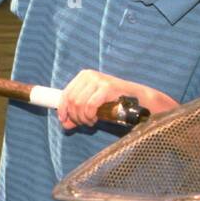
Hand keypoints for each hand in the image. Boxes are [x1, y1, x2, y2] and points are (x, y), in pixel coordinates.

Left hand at [57, 69, 178, 128]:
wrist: (137, 99)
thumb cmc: (114, 102)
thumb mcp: (92, 107)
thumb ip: (78, 114)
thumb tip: (64, 124)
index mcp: (83, 76)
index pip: (65, 94)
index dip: (62, 109)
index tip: (64, 121)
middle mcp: (88, 75)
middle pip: (71, 100)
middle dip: (75, 116)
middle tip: (84, 123)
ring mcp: (98, 80)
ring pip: (79, 104)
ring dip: (83, 118)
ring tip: (91, 121)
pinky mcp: (106, 87)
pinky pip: (90, 105)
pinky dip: (90, 116)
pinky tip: (96, 119)